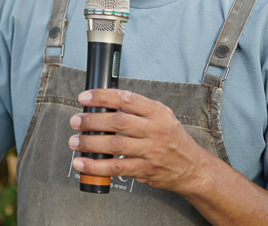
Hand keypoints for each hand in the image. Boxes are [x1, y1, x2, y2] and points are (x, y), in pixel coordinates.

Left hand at [67, 88, 209, 193]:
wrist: (193, 168)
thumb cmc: (172, 139)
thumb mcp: (163, 116)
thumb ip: (138, 108)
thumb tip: (105, 102)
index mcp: (157, 112)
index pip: (126, 99)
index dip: (102, 96)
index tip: (85, 97)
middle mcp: (154, 130)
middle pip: (118, 122)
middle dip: (92, 120)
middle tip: (76, 121)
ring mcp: (150, 151)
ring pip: (114, 145)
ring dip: (90, 143)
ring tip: (74, 141)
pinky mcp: (145, 170)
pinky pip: (116, 168)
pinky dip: (96, 166)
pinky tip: (81, 163)